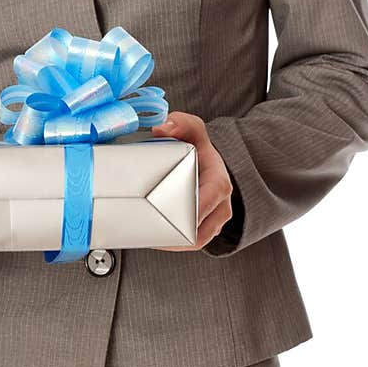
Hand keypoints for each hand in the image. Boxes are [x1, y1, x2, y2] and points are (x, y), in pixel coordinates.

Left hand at [148, 111, 234, 251]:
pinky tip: (155, 238)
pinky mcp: (206, 230)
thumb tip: (162, 129)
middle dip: (172, 229)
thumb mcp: (193, 130)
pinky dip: (173, 243)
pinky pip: (190, 243)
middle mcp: (221, 205)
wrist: (209, 163)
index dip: (183, 212)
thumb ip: (180, 124)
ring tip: (148, 235)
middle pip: (197, 229)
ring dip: (171, 240)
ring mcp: (215, 221)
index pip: (203, 204)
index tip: (159, 211)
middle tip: (146, 226)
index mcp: (219, 183)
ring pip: (194, 241)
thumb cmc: (200, 149)